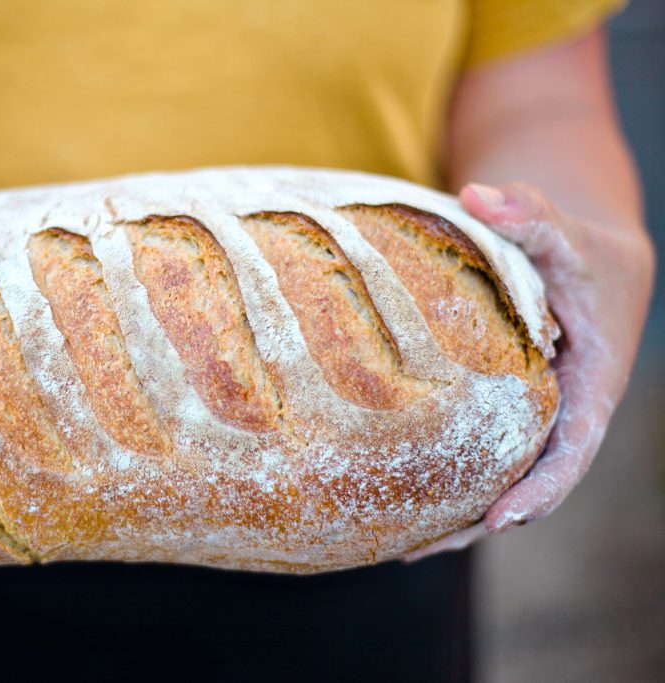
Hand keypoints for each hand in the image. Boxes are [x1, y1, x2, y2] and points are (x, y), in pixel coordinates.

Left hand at [405, 181, 654, 560]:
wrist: (583, 256)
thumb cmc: (579, 249)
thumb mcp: (564, 231)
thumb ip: (529, 215)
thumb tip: (479, 194)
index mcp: (589, 387)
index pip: (570, 453)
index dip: (539, 490)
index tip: (497, 522)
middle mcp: (560, 412)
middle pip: (525, 482)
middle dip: (477, 521)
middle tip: (414, 549)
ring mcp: (532, 415)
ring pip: (497, 475)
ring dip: (455, 513)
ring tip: (395, 544)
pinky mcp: (505, 409)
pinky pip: (479, 451)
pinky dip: (446, 476)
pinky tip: (397, 494)